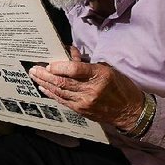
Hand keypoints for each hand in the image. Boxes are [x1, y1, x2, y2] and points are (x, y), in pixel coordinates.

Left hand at [28, 54, 143, 129]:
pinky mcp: (81, 110)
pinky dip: (51, 93)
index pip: (75, 70)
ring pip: (59, 92)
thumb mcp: (108, 69)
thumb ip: (87, 63)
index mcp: (100, 75)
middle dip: (45, 75)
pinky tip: (43, 87)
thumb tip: (70, 52)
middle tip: (34, 68)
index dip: (60, 67)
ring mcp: (85, 102)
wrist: (130, 111)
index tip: (49, 63)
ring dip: (44, 83)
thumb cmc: (121, 86)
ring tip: (34, 75)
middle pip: (63, 81)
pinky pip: (62, 100)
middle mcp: (91, 90)